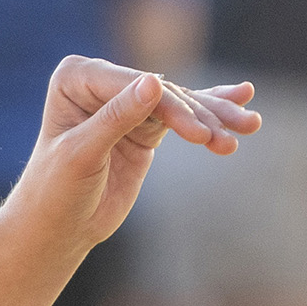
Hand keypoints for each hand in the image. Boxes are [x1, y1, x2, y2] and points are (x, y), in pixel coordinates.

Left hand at [11, 59, 259, 252]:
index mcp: (77, 78)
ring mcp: (127, 103)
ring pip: (180, 104)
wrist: (59, 227)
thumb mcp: (83, 155)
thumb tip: (155, 81)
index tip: (199, 131)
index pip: (132, 86)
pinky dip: (213, 113)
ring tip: (251, 125)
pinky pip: (183, 117)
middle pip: (162, 93)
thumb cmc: (56, 191)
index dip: (168, 107)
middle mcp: (102, 82)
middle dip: (199, 116)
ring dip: (216, 117)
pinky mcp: (145, 127)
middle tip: (227, 139)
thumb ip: (117, 118)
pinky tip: (243, 99)